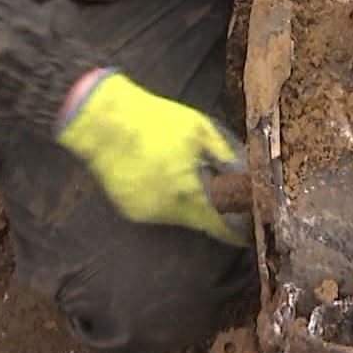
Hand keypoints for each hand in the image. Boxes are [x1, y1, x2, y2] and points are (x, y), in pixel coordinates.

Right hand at [55, 69, 249, 245]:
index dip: (235, 228)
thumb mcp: (199, 128)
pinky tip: (171, 185)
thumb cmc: (154, 120)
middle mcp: (166, 205)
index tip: (247, 231)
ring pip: (180, 218)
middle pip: (200, 222)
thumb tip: (243, 172)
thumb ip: (223, 153)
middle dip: (217, 218)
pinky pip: (159, 212)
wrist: (105, 122)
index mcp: (187, 186)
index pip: (218, 219)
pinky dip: (170, 203)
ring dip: (193, 208)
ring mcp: (146, 210)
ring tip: (198, 188)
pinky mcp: (129, 210)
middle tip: (232, 211)